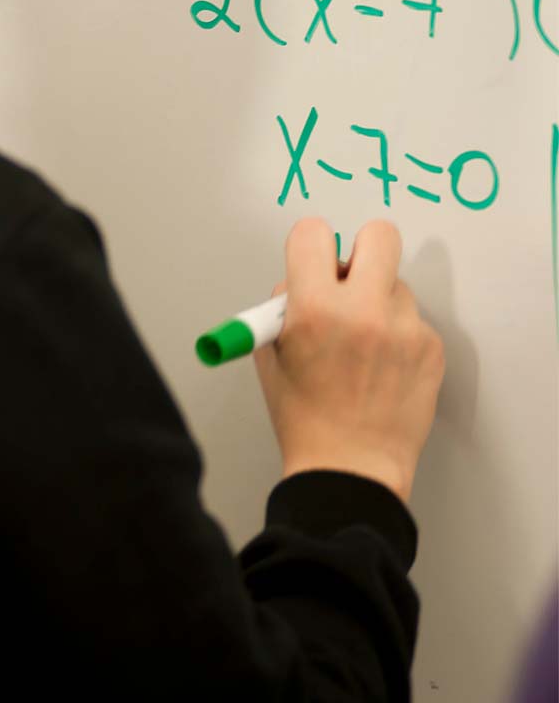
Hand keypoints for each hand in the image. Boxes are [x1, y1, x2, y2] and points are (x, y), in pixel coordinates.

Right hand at [254, 217, 444, 503]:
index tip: (312, 261)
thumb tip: (303, 276)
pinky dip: (399, 336)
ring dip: (380, 301)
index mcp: (313, 309)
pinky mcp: (431, 348)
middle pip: (379, 235)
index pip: (314, 233)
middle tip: (354, 278)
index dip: (309, 245)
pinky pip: (414, 320)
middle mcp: (363, 311)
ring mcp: (404, 329)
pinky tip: (383, 369)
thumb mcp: (271, 354)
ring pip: (396, 284)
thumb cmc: (304, 416)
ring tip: (365, 346)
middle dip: (364, 249)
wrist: (350, 469)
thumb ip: (286, 305)